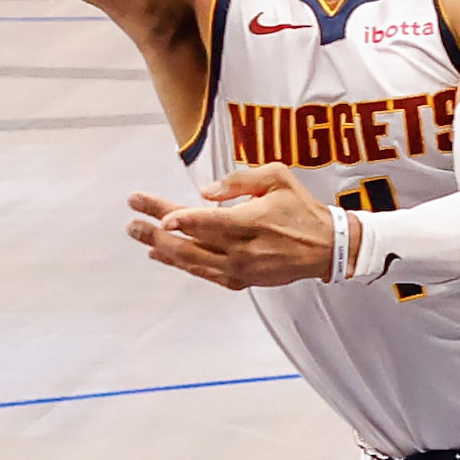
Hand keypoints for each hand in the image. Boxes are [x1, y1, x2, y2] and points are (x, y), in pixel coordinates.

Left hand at [126, 164, 340, 288]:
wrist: (327, 247)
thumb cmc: (302, 210)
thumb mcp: (278, 178)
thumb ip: (241, 180)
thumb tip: (206, 192)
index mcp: (253, 223)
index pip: (208, 222)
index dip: (179, 219)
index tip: (155, 213)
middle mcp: (243, 250)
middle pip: (191, 243)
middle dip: (157, 232)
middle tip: (132, 222)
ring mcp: (241, 269)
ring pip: (193, 261)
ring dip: (163, 249)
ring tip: (139, 236)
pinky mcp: (242, 281)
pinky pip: (205, 273)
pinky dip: (181, 264)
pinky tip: (163, 255)